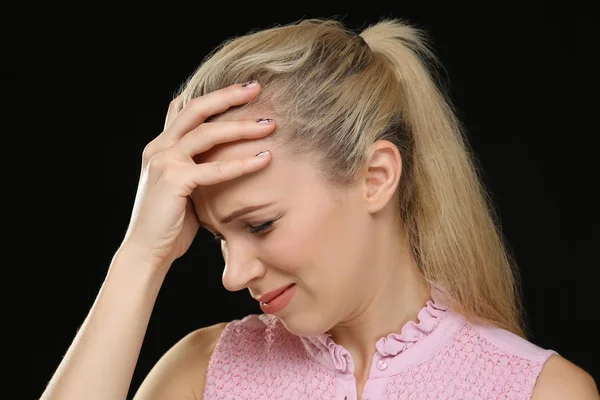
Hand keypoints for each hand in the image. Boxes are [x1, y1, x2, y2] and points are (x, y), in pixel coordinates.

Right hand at [120, 81, 273, 271]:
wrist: (147, 250)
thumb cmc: (170, 222)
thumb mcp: (181, 186)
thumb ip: (192, 165)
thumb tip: (211, 155)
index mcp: (160, 146)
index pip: (189, 110)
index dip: (216, 96)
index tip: (243, 87)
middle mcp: (159, 148)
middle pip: (197, 110)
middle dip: (228, 96)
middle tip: (257, 87)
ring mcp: (164, 162)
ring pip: (207, 134)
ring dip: (241, 127)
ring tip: (269, 124)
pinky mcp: (173, 180)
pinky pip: (213, 169)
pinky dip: (241, 163)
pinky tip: (263, 159)